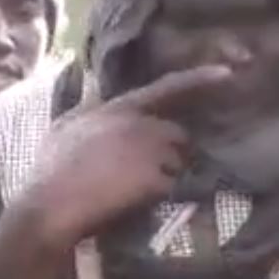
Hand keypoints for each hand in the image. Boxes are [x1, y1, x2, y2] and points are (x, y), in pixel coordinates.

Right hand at [23, 65, 232, 249]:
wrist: (51, 206)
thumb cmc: (52, 170)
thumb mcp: (64, 127)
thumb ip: (86, 107)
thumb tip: (89, 88)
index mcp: (117, 108)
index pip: (167, 88)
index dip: (199, 79)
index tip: (227, 72)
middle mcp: (139, 123)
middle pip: (177, 135)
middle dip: (170, 154)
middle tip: (143, 174)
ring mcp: (150, 150)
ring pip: (177, 164)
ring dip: (165, 177)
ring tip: (132, 190)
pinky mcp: (156, 178)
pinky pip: (171, 189)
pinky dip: (159, 197)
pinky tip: (134, 203)